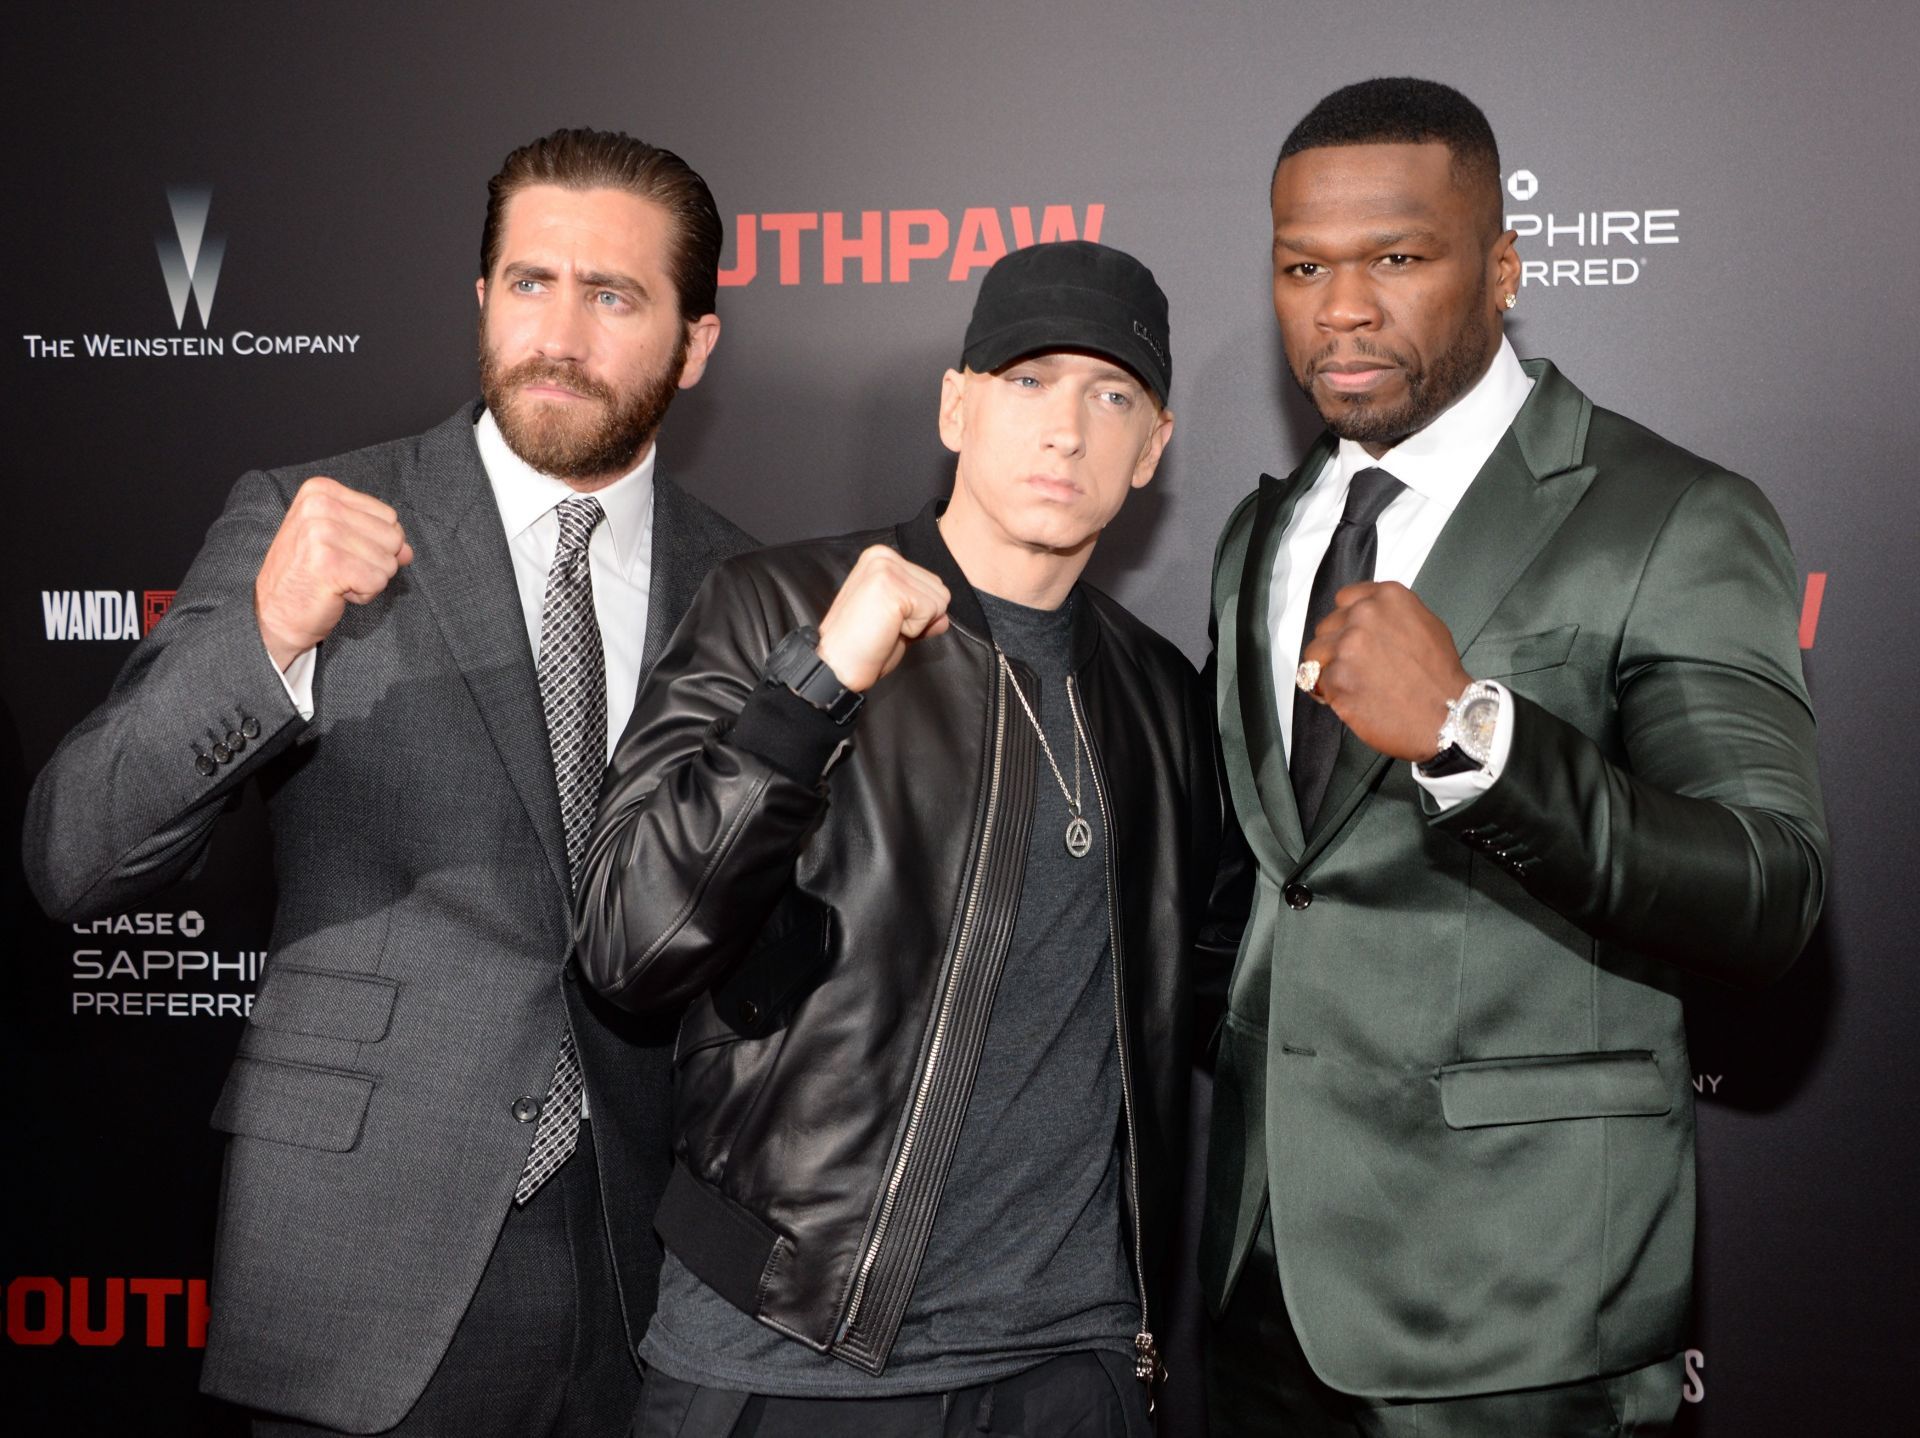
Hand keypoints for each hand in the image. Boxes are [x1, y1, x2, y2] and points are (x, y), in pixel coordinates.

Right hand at [255, 476, 413, 669]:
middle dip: (374, 562)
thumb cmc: (307, 576)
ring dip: (368, 580)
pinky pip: (378, 581)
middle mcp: (319, 505)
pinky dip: (364, 594)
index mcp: (321, 491)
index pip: (388, 516)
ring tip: (335, 580)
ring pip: (388, 561)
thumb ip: (378, 538)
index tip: (340, 552)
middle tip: (338, 570)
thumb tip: (409, 551)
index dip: (374, 543)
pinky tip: (335, 592)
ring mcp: (322, 532)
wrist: (274, 613)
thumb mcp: (342, 543)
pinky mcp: (330, 562)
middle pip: (392, 536)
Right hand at [813, 546, 950, 691]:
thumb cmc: (862, 647)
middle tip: (886, 627)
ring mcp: (886, 568)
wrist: (838, 666)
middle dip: (921, 617)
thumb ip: (922, 612)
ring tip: (885, 627)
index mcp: (881, 558)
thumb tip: (944, 618)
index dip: (918, 613)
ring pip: (940, 600)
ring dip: (917, 624)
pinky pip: (932, 612)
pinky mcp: (891, 586)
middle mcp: (883, 555)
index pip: (932, 583)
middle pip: (940, 589)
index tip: (887, 621)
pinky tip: (886, 630)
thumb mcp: (899, 623)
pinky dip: (914, 631)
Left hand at [1299, 581, 1470, 760]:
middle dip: (1336, 647)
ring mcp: (1348, 645)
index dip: (1346, 621)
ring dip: (1327, 669)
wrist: (1447, 716)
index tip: (1352, 636)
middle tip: (1357, 668)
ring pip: (1315, 653)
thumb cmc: (1439, 677)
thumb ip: (1390, 614)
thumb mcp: (1425, 624)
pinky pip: (1316, 682)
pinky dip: (1331, 693)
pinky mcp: (1336, 677)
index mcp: (1387, 597)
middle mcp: (1364, 615)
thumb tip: (1364, 617)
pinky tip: (1354, 699)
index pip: (1345, 599)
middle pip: (1327, 626)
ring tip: (1353, 684)